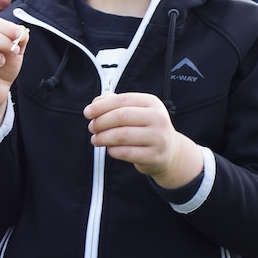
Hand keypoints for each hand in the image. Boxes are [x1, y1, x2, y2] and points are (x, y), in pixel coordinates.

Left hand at [84, 92, 201, 188]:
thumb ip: (114, 103)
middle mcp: (158, 118)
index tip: (87, 113)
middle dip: (101, 122)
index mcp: (152, 102)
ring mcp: (158, 138)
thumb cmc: (146, 128)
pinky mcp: (155, 156)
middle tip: (91, 128)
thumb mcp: (135, 111)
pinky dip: (112, 151)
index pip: (121, 101)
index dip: (100, 107)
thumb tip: (95, 103)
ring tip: (95, 140)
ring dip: (103, 138)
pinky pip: (125, 153)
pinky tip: (109, 149)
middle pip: (120, 117)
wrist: (169, 152)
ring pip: (121, 135)